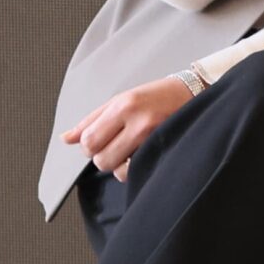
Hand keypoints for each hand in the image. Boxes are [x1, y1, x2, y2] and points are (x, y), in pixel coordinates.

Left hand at [61, 76, 195, 180]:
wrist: (196, 92)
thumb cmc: (158, 95)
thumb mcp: (122, 99)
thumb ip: (92, 120)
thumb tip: (66, 138)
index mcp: (124, 105)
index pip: (89, 140)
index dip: (89, 145)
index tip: (98, 140)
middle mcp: (138, 120)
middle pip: (100, 158)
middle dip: (103, 156)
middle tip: (115, 145)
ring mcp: (154, 136)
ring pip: (116, 169)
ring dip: (118, 164)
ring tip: (129, 150)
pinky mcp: (164, 148)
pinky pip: (135, 171)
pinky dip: (133, 169)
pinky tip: (141, 155)